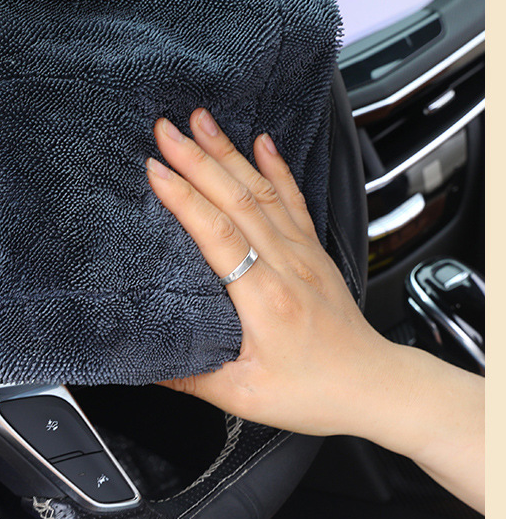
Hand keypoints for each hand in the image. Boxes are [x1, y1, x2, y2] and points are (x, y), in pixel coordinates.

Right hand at [146, 109, 412, 438]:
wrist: (373, 386)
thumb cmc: (314, 392)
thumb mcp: (242, 398)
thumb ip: (190, 377)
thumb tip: (143, 362)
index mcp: (264, 298)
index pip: (218, 233)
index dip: (184, 198)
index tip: (155, 170)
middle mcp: (286, 265)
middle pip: (237, 198)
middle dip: (197, 158)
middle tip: (165, 129)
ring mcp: (303, 252)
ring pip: (263, 190)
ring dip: (229, 152)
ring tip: (202, 120)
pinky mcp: (314, 250)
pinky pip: (294, 199)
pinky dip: (277, 166)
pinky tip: (262, 141)